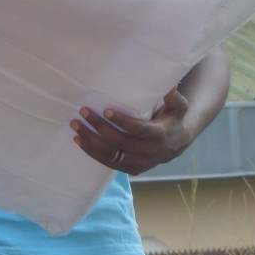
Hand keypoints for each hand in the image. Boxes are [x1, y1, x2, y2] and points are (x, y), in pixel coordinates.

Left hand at [71, 86, 196, 175]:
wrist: (177, 145)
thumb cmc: (173, 120)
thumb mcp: (179, 107)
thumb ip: (173, 96)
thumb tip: (170, 85)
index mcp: (159, 135)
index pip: (138, 130)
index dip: (121, 121)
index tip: (106, 110)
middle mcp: (149, 152)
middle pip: (119, 141)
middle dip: (99, 126)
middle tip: (84, 111)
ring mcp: (138, 163)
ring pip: (110, 154)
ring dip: (90, 140)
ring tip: (75, 125)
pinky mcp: (130, 169)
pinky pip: (108, 162)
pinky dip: (92, 152)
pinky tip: (79, 140)